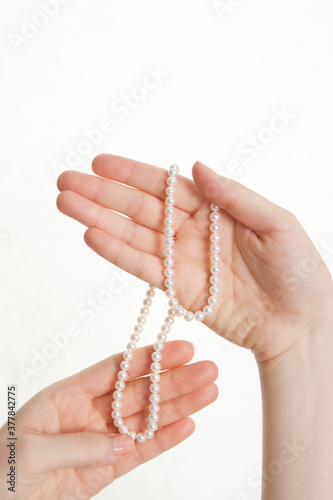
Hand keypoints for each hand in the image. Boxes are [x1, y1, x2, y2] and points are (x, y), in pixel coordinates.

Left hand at [0, 341, 217, 499]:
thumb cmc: (1, 469)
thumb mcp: (31, 450)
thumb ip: (80, 444)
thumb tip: (124, 443)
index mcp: (68, 395)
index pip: (115, 370)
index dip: (148, 358)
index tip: (179, 348)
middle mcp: (90, 413)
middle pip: (139, 392)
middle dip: (174, 380)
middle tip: (207, 369)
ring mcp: (102, 440)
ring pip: (147, 420)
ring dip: (179, 406)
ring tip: (210, 392)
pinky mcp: (107, 470)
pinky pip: (141, 453)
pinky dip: (165, 440)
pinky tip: (188, 425)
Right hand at [56, 155, 332, 361]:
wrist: (300, 324)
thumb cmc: (298, 272)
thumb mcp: (277, 225)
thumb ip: (236, 197)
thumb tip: (197, 167)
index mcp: (215, 209)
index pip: (166, 186)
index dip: (132, 174)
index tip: (99, 163)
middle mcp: (192, 231)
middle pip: (140, 209)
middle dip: (102, 195)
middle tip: (66, 183)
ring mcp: (182, 261)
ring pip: (134, 237)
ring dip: (99, 221)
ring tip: (67, 206)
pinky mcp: (179, 291)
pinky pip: (144, 269)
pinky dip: (117, 254)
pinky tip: (92, 237)